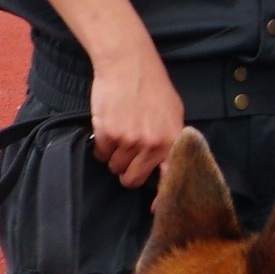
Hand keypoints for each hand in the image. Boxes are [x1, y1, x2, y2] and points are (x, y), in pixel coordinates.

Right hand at [89, 46, 185, 188]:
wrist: (127, 63)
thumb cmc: (152, 86)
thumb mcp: (173, 112)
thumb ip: (172, 140)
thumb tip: (169, 166)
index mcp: (173, 140)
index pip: (170, 178)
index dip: (161, 198)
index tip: (155, 210)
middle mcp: (153, 145)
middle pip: (132, 179)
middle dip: (127, 172)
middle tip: (127, 156)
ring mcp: (130, 141)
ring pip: (115, 167)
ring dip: (114, 156)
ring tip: (119, 133)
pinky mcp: (108, 134)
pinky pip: (101, 154)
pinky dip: (101, 147)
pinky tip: (107, 127)